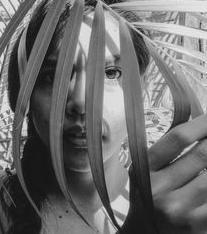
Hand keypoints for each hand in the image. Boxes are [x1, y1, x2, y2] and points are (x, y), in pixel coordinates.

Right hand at [124, 114, 206, 233]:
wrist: (145, 233)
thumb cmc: (149, 196)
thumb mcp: (145, 171)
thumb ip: (166, 150)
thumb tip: (202, 124)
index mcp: (145, 169)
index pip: (178, 138)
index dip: (203, 123)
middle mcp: (159, 189)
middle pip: (203, 154)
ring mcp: (179, 210)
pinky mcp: (197, 226)